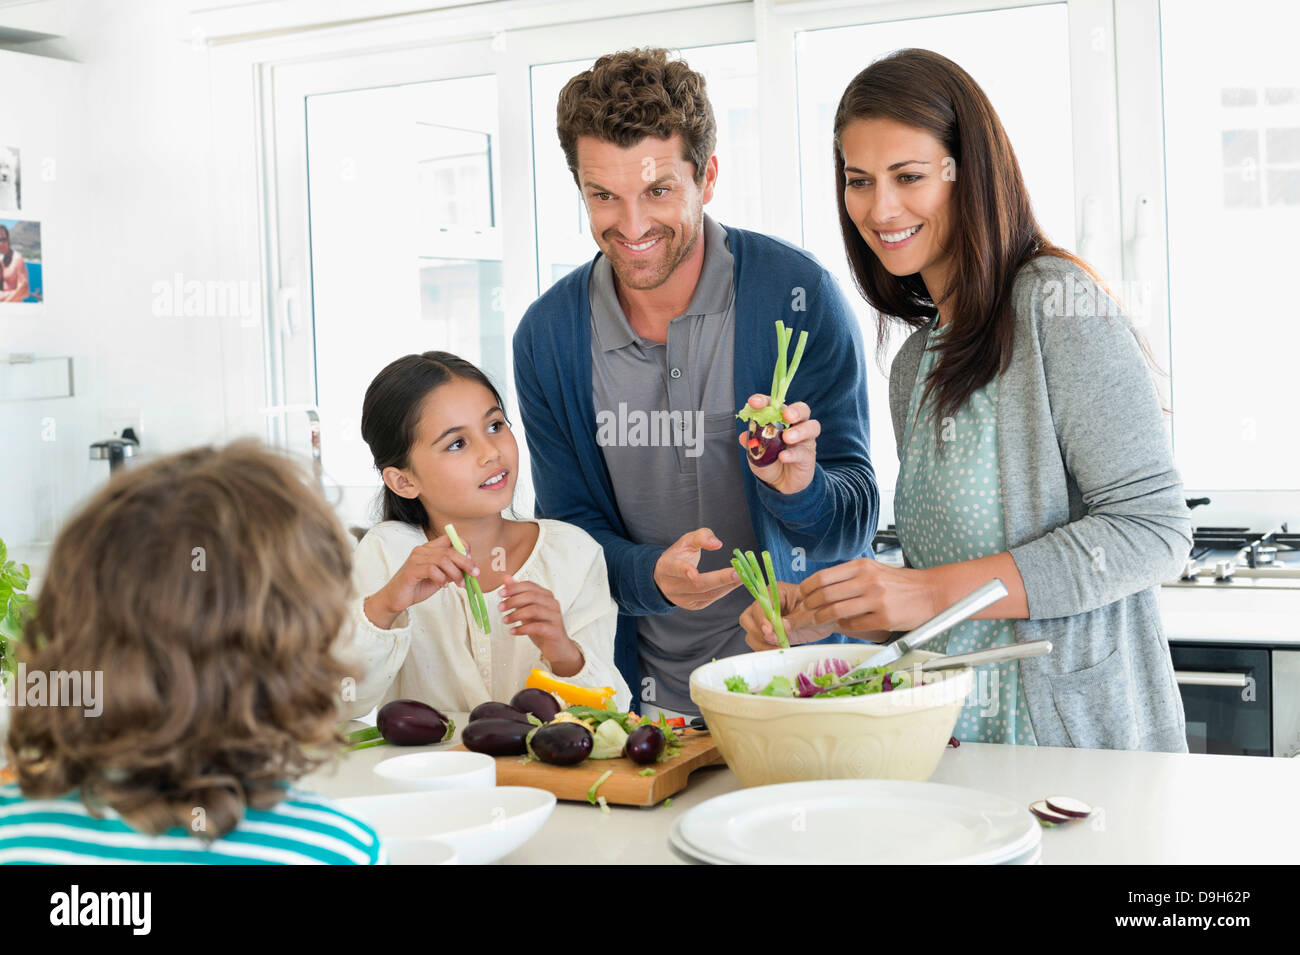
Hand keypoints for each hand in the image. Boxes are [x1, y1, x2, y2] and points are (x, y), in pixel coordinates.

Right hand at [367, 535, 478, 626]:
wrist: (396, 598)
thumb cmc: (417, 586)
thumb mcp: (440, 577)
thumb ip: (452, 570)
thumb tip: (470, 569)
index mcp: (430, 548)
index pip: (451, 539)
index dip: (464, 548)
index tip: (472, 562)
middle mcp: (422, 550)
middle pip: (450, 550)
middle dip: (465, 562)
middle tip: (474, 574)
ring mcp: (415, 559)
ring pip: (443, 560)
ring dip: (456, 573)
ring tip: (459, 583)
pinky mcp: (411, 570)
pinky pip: (432, 570)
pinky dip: (442, 578)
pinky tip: (443, 585)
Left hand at [500, 575, 582, 676]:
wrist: (557, 647)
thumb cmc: (542, 627)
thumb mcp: (527, 609)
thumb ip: (517, 594)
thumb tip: (506, 579)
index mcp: (546, 596)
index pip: (530, 585)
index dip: (514, 588)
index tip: (501, 593)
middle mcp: (552, 603)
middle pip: (531, 596)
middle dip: (513, 600)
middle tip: (500, 608)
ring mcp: (555, 617)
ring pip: (534, 610)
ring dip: (516, 614)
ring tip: (505, 620)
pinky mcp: (554, 630)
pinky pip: (537, 627)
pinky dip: (522, 628)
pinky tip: (513, 631)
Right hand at [653, 527, 741, 610]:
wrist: (666, 577)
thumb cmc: (678, 556)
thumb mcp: (686, 541)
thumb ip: (701, 537)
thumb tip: (717, 544)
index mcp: (666, 567)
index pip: (675, 569)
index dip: (684, 571)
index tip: (694, 573)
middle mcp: (671, 586)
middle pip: (697, 585)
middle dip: (719, 580)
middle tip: (738, 573)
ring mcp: (682, 599)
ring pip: (706, 594)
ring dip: (727, 586)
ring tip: (744, 576)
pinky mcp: (692, 605)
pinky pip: (710, 599)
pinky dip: (725, 590)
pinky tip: (736, 583)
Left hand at [737, 397, 820, 494]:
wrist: (780, 483)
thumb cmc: (769, 461)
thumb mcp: (756, 452)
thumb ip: (751, 442)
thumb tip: (744, 436)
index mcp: (780, 420)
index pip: (775, 405)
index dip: (765, 401)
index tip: (754, 402)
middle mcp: (795, 426)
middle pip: (802, 410)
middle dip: (795, 410)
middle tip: (787, 415)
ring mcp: (804, 440)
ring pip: (811, 427)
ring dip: (799, 431)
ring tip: (787, 438)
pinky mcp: (808, 456)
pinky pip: (804, 452)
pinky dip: (793, 454)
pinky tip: (783, 457)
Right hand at [740, 580, 836, 650]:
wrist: (827, 620)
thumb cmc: (821, 610)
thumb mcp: (810, 612)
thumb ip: (793, 619)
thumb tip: (777, 629)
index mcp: (776, 592)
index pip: (759, 604)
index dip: (761, 619)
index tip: (769, 631)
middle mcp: (767, 604)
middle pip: (747, 618)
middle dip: (758, 632)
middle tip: (774, 640)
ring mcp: (765, 619)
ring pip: (750, 631)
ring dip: (761, 642)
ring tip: (778, 646)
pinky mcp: (768, 633)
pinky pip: (756, 641)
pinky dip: (764, 648)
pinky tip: (777, 649)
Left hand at [799, 559, 940, 633]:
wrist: (930, 592)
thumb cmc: (900, 583)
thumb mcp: (873, 571)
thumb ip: (849, 577)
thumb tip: (820, 588)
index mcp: (862, 566)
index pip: (823, 576)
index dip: (807, 588)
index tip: (802, 595)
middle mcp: (868, 580)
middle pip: (825, 594)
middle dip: (808, 606)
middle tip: (804, 612)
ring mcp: (876, 600)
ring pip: (835, 611)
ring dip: (821, 618)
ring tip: (818, 621)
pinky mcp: (884, 618)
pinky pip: (853, 625)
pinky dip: (843, 627)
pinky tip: (843, 625)